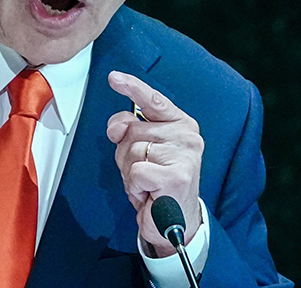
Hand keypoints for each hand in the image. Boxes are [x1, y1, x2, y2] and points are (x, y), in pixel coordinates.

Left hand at [105, 71, 203, 257]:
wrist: (175, 223)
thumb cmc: (158, 183)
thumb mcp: (140, 151)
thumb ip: (129, 131)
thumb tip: (117, 126)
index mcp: (181, 124)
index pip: (153, 100)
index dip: (132, 87)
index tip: (114, 77)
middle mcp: (187, 136)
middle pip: (132, 130)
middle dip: (126, 153)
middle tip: (143, 171)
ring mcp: (184, 155)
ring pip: (131, 151)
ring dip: (130, 172)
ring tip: (147, 183)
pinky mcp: (177, 176)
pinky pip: (135, 172)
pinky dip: (134, 186)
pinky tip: (149, 193)